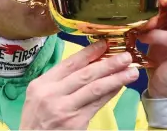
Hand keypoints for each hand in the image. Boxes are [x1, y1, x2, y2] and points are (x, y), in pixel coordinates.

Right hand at [20, 41, 138, 129]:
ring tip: (131, 71)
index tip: (104, 44)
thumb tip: (88, 65)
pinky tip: (119, 87)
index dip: (89, 52)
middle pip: (85, 74)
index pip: (69, 63)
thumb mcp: (38, 97)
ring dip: (115, 78)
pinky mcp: (75, 123)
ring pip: (94, 88)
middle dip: (108, 63)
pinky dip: (110, 94)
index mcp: (41, 84)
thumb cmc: (36, 121)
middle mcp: (52, 94)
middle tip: (125, 56)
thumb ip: (59, 82)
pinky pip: (97, 104)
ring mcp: (64, 109)